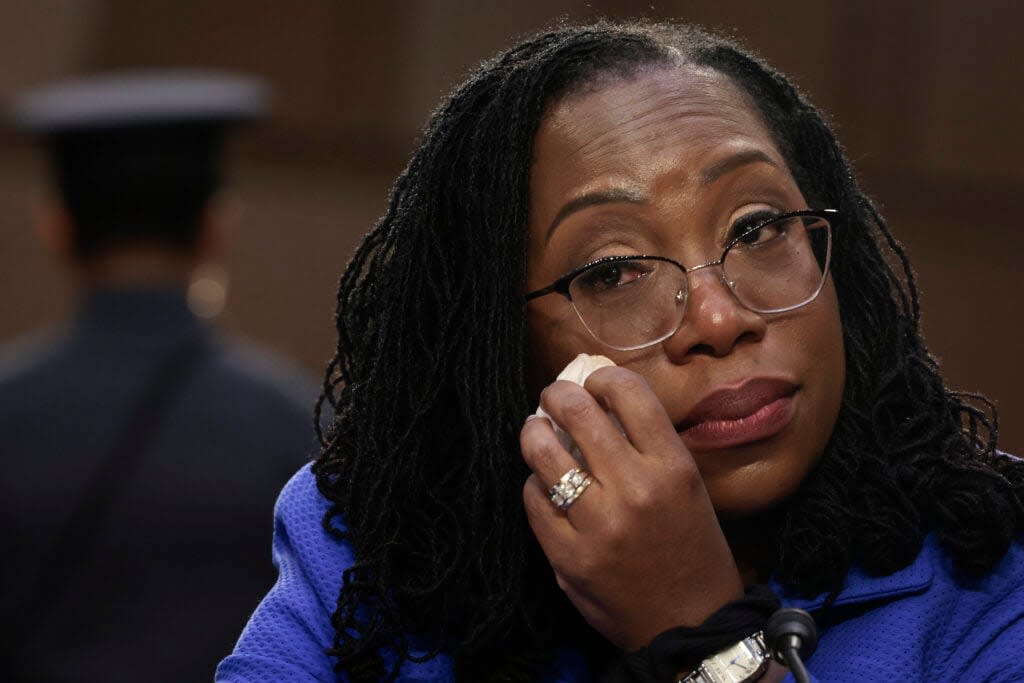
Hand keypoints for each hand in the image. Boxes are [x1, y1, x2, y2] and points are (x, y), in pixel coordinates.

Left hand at [521, 365, 744, 650]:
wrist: (690, 625)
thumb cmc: (692, 548)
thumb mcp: (688, 487)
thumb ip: (647, 445)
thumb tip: (597, 399)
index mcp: (672, 468)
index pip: (627, 391)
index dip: (602, 377)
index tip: (594, 384)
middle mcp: (635, 490)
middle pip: (577, 411)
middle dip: (557, 394)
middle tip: (554, 397)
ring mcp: (597, 525)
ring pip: (543, 451)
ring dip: (534, 432)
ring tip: (536, 432)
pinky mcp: (567, 556)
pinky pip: (533, 498)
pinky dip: (535, 484)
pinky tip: (545, 484)